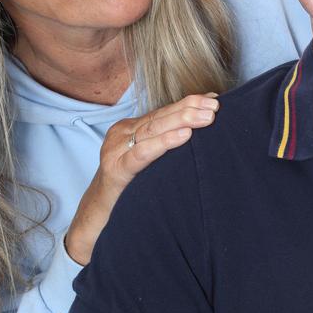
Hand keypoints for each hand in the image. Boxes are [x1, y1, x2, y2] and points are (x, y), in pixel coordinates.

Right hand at [65, 93, 218, 263]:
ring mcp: (116, 150)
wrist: (97, 214)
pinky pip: (142, 154)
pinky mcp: (116, 170)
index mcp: (131, 130)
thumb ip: (164, 147)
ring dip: (182, 120)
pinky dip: (164, 143)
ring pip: (153, 130)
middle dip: (189, 108)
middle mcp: (122, 135)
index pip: (163, 112)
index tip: (213, 99)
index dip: (188, 104)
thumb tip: (198, 136)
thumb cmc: (127, 189)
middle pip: (160, 117)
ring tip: (206, 117)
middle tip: (215, 106)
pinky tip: (184, 136)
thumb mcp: (147, 163)